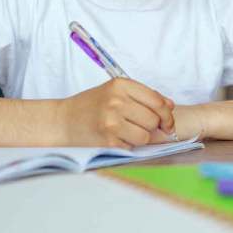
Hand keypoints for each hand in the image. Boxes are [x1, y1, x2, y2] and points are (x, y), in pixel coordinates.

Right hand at [60, 78, 174, 147]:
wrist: (62, 121)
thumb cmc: (90, 106)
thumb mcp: (114, 92)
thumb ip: (143, 96)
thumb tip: (170, 106)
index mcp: (120, 85)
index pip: (157, 101)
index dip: (167, 115)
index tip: (167, 122)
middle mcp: (116, 101)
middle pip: (154, 120)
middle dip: (152, 127)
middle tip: (140, 127)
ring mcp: (111, 122)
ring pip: (146, 136)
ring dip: (140, 138)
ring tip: (126, 133)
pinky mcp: (108, 141)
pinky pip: (132, 147)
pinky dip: (128, 145)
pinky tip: (115, 139)